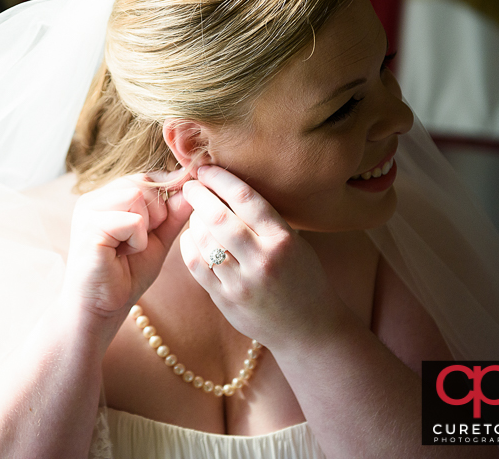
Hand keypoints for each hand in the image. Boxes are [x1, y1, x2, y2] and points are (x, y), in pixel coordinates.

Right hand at [62, 171, 192, 333]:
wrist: (100, 309)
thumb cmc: (125, 276)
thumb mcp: (157, 240)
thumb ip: (173, 213)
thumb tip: (193, 186)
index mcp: (106, 197)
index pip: (146, 177)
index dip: (164, 196)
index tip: (161, 223)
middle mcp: (93, 198)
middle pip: (144, 183)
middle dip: (156, 214)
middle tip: (140, 242)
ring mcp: (88, 210)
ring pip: (138, 197)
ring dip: (145, 228)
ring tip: (129, 248)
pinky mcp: (89, 227)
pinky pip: (132, 220)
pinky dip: (137, 241)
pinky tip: (121, 255)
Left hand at [180, 165, 345, 349]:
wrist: (310, 330)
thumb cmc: (302, 278)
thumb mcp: (294, 243)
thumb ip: (264, 220)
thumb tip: (226, 186)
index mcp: (283, 240)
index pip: (245, 198)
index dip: (220, 178)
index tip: (206, 169)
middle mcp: (263, 260)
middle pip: (219, 218)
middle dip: (199, 196)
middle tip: (190, 185)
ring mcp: (242, 283)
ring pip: (204, 241)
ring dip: (193, 221)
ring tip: (194, 213)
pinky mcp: (226, 301)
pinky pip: (197, 266)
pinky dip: (189, 246)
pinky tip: (190, 238)